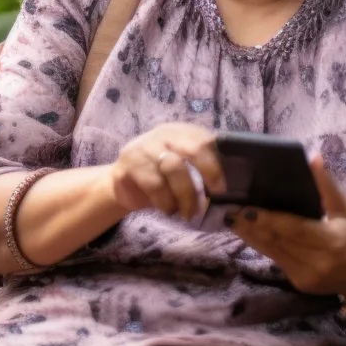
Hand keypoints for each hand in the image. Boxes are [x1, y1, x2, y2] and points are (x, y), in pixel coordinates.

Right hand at [104, 123, 226, 220]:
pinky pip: (155, 184)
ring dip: (185, 195)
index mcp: (181, 132)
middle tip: (213, 195)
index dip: (215, 163)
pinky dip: (166, 201)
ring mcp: (145, 147)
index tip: (222, 187)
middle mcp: (164, 135)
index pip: (204, 139)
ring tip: (189, 212)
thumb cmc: (159, 175)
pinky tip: (169, 210)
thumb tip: (224, 186)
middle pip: (192, 148)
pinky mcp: (130, 164)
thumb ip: (199, 166)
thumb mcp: (180, 165)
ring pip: (174, 168)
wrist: (121, 183)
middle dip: (208, 172)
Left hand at [228, 153, 345, 297]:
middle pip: (279, 241)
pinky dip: (261, 245)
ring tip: (233, 220)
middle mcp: (317, 262)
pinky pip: (276, 260)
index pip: (296, 229)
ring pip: (273, 252)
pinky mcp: (298, 282)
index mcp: (332, 241)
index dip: (271, 220)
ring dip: (251, 236)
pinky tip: (249, 233)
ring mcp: (305, 276)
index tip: (249, 209)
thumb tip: (313, 158)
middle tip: (232, 210)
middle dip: (253, 226)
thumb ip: (327, 186)